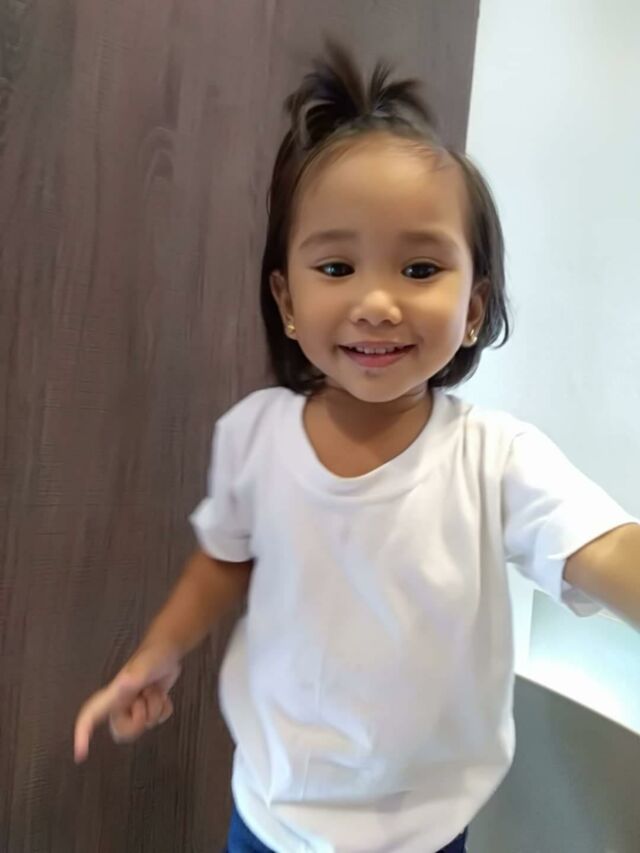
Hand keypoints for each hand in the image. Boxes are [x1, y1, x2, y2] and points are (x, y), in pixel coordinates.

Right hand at [74, 643, 180, 762]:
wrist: (168, 649)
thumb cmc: (152, 657)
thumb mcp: (141, 668)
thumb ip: (132, 679)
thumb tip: (122, 685)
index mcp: (112, 697)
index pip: (89, 717)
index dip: (81, 735)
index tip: (80, 756)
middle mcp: (121, 704)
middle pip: (123, 732)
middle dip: (140, 720)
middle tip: (145, 700)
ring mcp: (136, 705)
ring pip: (145, 725)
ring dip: (155, 709)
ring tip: (154, 690)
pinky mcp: (151, 705)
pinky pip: (158, 721)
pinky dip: (165, 709)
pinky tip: (164, 694)